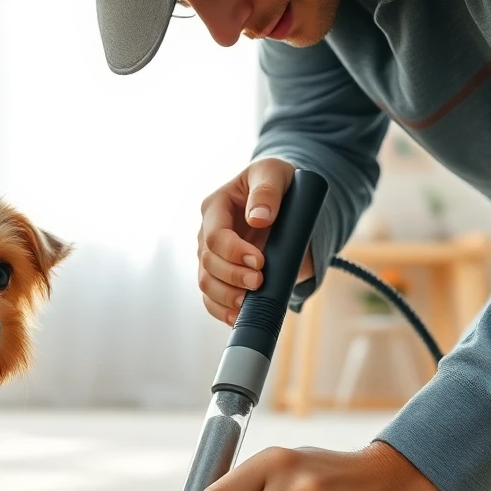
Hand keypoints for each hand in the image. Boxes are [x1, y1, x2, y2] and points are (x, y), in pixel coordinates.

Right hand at [197, 157, 314, 326]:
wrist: (284, 200)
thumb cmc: (276, 182)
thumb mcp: (274, 173)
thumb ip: (267, 191)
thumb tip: (258, 219)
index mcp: (215, 207)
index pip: (215, 237)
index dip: (234, 252)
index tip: (259, 261)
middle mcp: (207, 234)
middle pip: (209, 264)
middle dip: (233, 277)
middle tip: (259, 282)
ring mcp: (212, 257)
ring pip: (207, 284)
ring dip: (226, 297)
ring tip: (247, 302)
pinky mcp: (221, 276)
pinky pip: (212, 299)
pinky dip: (222, 311)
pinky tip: (238, 317)